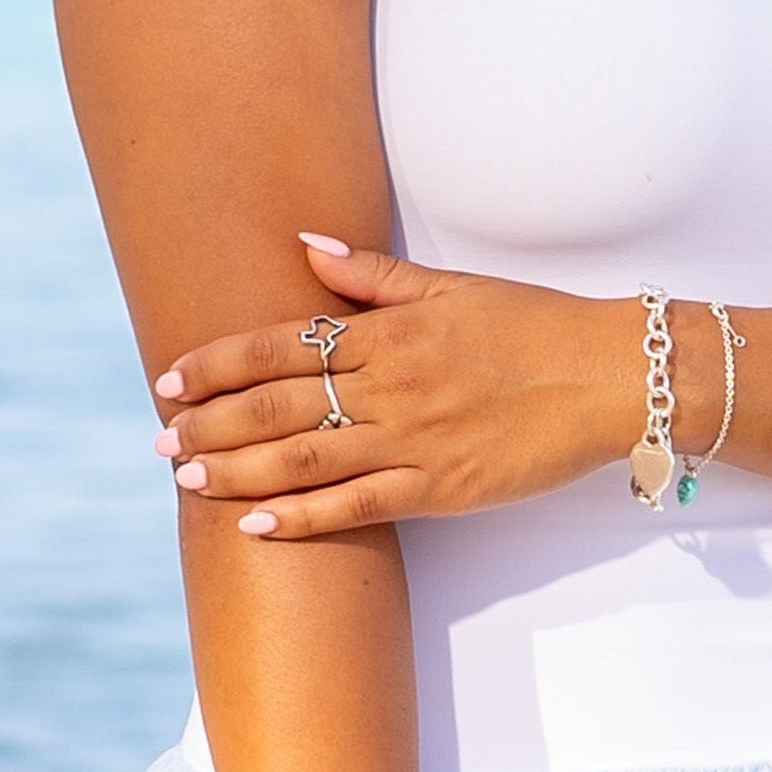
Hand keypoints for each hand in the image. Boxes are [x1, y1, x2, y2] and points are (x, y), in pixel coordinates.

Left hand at [155, 236, 642, 538]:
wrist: (611, 377)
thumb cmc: (535, 326)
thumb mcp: (453, 287)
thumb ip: (373, 274)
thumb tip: (303, 244)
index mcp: (390, 331)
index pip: (281, 344)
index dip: (218, 363)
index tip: (170, 378)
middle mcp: (391, 384)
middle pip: (278, 404)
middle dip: (211, 423)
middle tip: (161, 439)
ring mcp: (414, 439)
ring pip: (304, 458)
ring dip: (236, 470)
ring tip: (186, 479)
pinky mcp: (441, 487)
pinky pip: (357, 506)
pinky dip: (302, 518)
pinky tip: (255, 527)